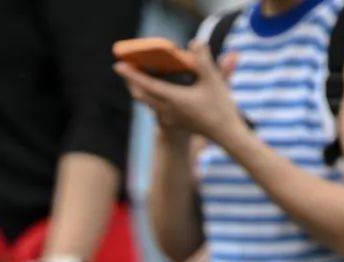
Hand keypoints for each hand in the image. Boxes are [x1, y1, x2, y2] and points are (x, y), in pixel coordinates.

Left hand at [114, 43, 244, 148]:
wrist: (225, 134)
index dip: (131, 75)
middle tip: (124, 67)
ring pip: (147, 102)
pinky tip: (153, 87)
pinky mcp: (174, 121)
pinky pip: (155, 106)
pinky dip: (150, 95)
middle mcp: (167, 111)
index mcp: (174, 100)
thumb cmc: (220, 107)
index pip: (147, 86)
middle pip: (141, 95)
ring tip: (136, 74)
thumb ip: (203, 60)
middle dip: (131, 81)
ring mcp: (170, 118)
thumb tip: (195, 43)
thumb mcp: (214, 80)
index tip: (118, 66)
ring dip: (140, 88)